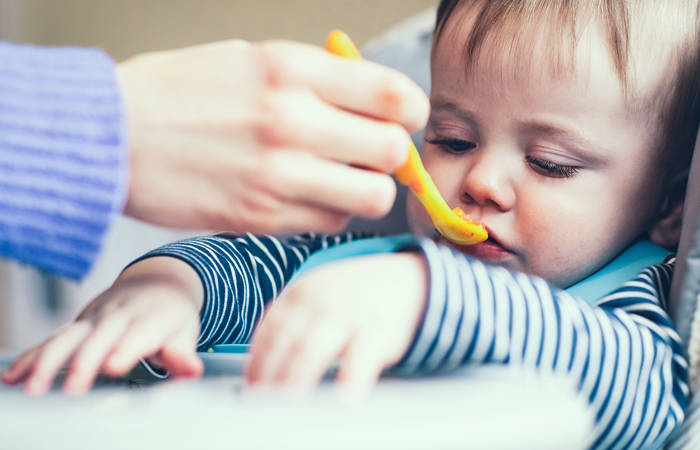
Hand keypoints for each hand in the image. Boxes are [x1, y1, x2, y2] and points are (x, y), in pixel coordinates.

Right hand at [1, 257, 203, 394]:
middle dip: (84, 361)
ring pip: (68, 337)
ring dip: (48, 361)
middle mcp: (119, 315)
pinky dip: (32, 356)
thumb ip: (183, 353)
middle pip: (98, 338)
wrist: (156, 282)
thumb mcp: (185, 330)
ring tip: (33, 387)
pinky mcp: (79, 324)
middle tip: (72, 388)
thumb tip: (192, 370)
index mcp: (150, 318)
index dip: (125, 349)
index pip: (137, 335)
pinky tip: (13, 376)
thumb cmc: (171, 315)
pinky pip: (53, 339)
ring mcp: (95, 318)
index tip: (113, 366)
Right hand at [118, 39, 429, 233]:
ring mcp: (277, 174)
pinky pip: (330, 223)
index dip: (410, 111)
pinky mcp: (260, 217)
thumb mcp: (247, 59)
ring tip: (341, 180)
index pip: (392, 95)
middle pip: (393, 151)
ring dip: (366, 190)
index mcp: (291, 69)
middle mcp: (291, 120)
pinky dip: (330, 213)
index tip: (402, 118)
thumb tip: (368, 99)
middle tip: (371, 153)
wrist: (110, 137)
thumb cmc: (177, 93)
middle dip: (392, 155)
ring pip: (371, 196)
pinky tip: (306, 198)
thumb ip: (313, 77)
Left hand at [245, 252, 427, 391]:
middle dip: (270, 377)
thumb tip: (259, 372)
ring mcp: (347, 315)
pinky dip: (349, 379)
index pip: (268, 333)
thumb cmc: (352, 298)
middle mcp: (319, 302)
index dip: (256, 364)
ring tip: (286, 408)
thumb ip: (289, 325)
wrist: (405, 280)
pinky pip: (360, 359)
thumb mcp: (316, 297)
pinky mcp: (377, 331)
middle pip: (285, 345)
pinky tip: (341, 399)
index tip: (250, 390)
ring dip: (295, 380)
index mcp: (298, 294)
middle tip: (261, 406)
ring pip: (312, 351)